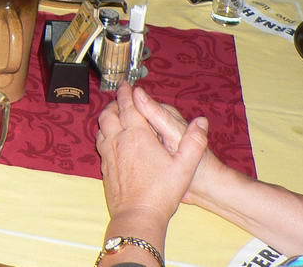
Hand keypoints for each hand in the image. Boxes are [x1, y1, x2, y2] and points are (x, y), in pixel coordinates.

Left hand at [96, 83, 208, 225]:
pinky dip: (104, 132)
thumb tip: (202, 121)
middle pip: (109, 113)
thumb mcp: (185, 167)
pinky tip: (111, 138)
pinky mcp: (104, 166)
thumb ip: (194, 142)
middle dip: (115, 102)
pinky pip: (100, 141)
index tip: (126, 85)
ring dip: (107, 116)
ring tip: (115, 114)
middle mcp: (118, 140)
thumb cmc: (162, 191)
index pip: (128, 106)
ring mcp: (108, 153)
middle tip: (122, 99)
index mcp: (136, 135)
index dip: (126, 93)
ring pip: (101, 126)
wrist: (137, 215)